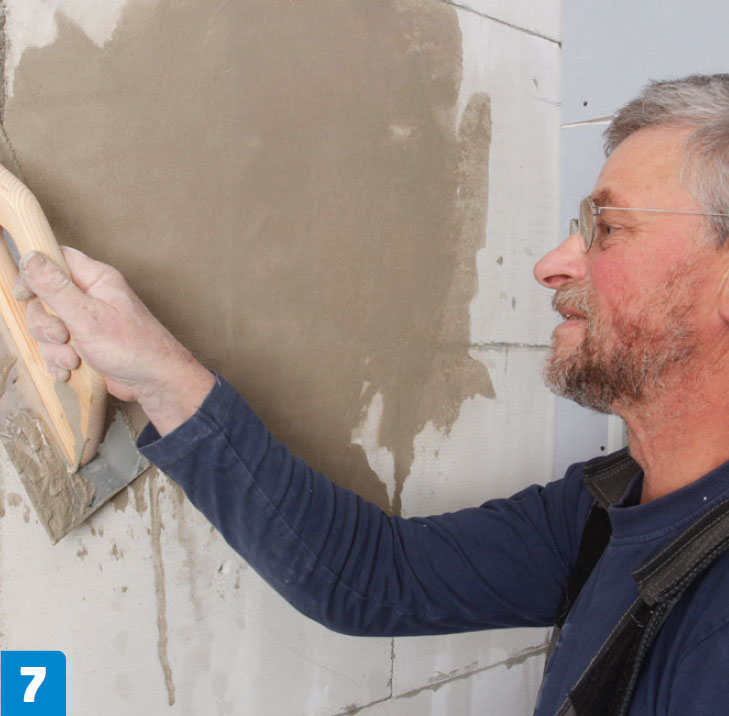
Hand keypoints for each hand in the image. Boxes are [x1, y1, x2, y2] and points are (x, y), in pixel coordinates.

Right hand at [16, 247, 214, 434]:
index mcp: (96, 279)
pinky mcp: (85, 345)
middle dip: (45, 323)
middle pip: (44, 298)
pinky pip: (57, 348)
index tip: (25, 296)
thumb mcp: (87, 315)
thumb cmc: (132, 347)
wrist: (155, 382)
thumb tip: (31, 256)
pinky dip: (59, 361)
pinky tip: (69, 371)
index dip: (34, 274)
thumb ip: (56, 287)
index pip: (55, 259)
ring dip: (53, 348)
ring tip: (73, 359)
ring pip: (48, 327)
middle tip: (61, 336)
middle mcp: (91, 297)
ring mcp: (87, 322)